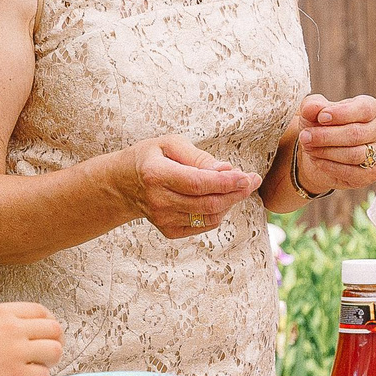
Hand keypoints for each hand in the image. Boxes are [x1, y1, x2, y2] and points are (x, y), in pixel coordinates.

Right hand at [0, 302, 63, 375]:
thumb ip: (4, 323)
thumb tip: (32, 331)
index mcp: (2, 311)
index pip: (42, 311)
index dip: (49, 324)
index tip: (47, 335)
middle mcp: (12, 328)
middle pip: (55, 329)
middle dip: (55, 342)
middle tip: (47, 354)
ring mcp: (16, 351)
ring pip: (55, 351)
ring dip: (50, 361)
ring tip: (37, 367)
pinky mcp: (16, 375)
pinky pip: (43, 374)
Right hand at [126, 135, 262, 239]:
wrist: (123, 185)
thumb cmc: (149, 158)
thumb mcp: (170, 144)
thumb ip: (198, 157)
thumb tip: (226, 170)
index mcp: (156, 175)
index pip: (198, 183)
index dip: (226, 182)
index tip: (247, 177)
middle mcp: (158, 201)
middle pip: (208, 204)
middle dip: (236, 193)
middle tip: (252, 180)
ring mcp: (163, 220)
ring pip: (210, 217)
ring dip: (229, 202)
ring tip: (235, 187)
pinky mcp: (169, 231)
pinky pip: (204, 225)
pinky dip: (217, 212)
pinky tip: (218, 198)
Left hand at [288, 94, 375, 194]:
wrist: (319, 152)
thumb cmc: (321, 126)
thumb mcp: (313, 111)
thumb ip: (312, 106)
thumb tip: (311, 109)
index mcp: (371, 108)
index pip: (363, 109)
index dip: (341, 114)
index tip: (321, 117)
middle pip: (356, 134)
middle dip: (326, 136)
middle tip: (305, 136)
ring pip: (353, 154)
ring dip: (326, 152)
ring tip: (309, 147)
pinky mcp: (371, 174)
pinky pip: (351, 172)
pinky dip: (329, 166)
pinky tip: (317, 160)